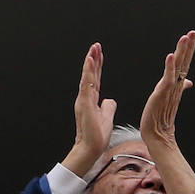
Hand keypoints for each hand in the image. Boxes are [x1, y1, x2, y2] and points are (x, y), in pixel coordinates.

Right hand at [63, 42, 116, 177]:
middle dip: (93, 59)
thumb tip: (110, 100)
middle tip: (96, 45)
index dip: (98, 66)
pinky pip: (87, 84)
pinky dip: (88, 71)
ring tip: (93, 49)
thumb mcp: (106, 116)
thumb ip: (108, 106)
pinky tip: (90, 61)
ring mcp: (84, 99)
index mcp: (91, 100)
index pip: (95, 78)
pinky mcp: (85, 103)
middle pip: (91, 74)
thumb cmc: (97, 135)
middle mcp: (85, 97)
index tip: (99, 54)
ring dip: (90, 62)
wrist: (91, 148)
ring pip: (87, 76)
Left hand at [140, 30, 194, 153]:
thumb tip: (188, 81)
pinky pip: (168, 78)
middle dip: (189, 47)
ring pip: (179, 67)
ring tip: (186, 37)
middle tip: (193, 32)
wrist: (157, 133)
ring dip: (182, 52)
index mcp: (176, 84)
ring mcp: (170, 88)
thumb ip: (178, 87)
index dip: (188, 50)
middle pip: (184, 62)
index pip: (184, 63)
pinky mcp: (163, 93)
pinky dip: (170, 66)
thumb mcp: (170, 98)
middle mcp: (176, 85)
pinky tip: (171, 55)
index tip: (191, 37)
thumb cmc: (160, 117)